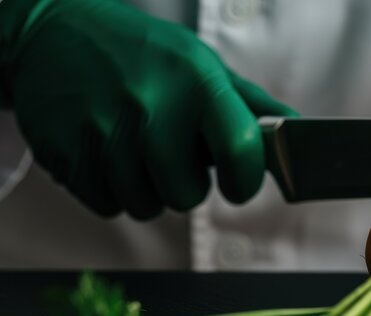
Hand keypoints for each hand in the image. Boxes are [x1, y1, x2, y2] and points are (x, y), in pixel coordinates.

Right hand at [0, 0, 295, 218]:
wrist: (52, 33)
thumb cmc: (142, 52)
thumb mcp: (200, 62)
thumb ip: (249, 102)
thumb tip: (296, 128)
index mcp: (196, 81)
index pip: (240, 150)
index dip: (246, 180)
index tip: (239, 184)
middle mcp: (151, 106)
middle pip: (186, 195)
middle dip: (186, 186)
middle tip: (173, 157)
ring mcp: (104, 131)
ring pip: (145, 206)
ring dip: (148, 189)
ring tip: (138, 150)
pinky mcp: (67, 152)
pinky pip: (107, 204)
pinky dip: (113, 190)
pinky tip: (108, 153)